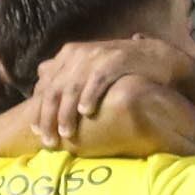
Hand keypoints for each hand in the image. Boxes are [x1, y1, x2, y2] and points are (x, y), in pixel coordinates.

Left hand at [28, 34, 185, 138]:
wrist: (157, 57)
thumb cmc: (120, 69)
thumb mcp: (89, 68)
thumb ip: (66, 73)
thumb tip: (39, 78)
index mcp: (68, 55)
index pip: (45, 84)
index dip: (39, 109)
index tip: (37, 131)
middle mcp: (78, 53)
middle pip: (55, 88)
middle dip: (49, 117)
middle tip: (48, 140)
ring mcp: (97, 55)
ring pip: (72, 87)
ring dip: (67, 112)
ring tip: (66, 133)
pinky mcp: (116, 60)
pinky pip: (98, 80)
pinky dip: (90, 96)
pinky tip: (86, 112)